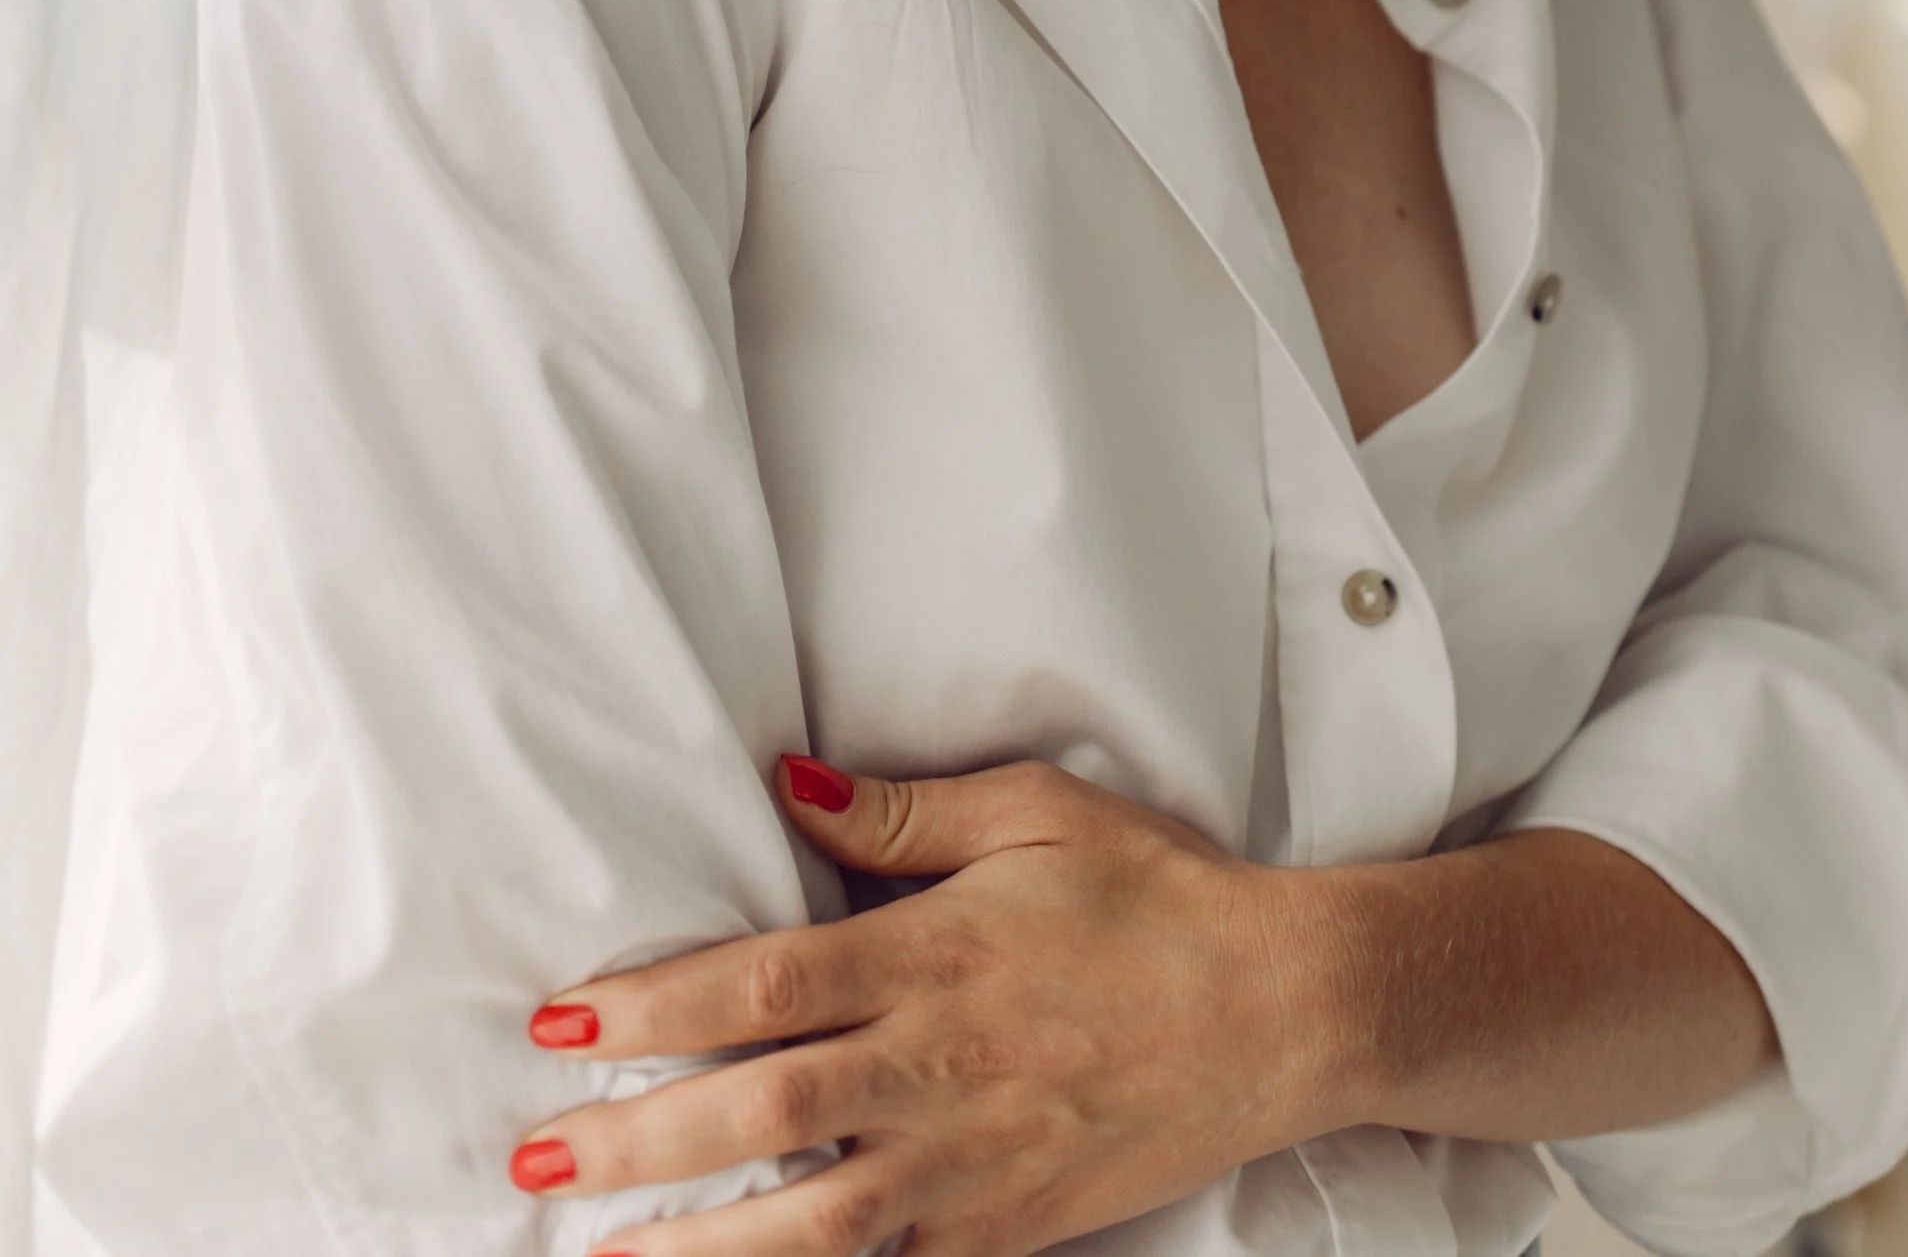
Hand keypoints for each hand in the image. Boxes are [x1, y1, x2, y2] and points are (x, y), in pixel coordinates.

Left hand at [510, 756, 1343, 1256]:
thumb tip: (785, 786)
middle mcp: (942, 1067)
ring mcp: (973, 1162)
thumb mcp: (1037, 812)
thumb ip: (901, 816)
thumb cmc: (1158, 895)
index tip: (564, 1022)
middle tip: (535, 1151)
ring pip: (812, 1222)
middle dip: (637, 1138)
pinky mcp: (1006, 1232)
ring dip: (696, 1245)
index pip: (766, 986)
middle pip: (762, 1111)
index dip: (655, 1008)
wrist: (1282, 1008)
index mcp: (938, 956)